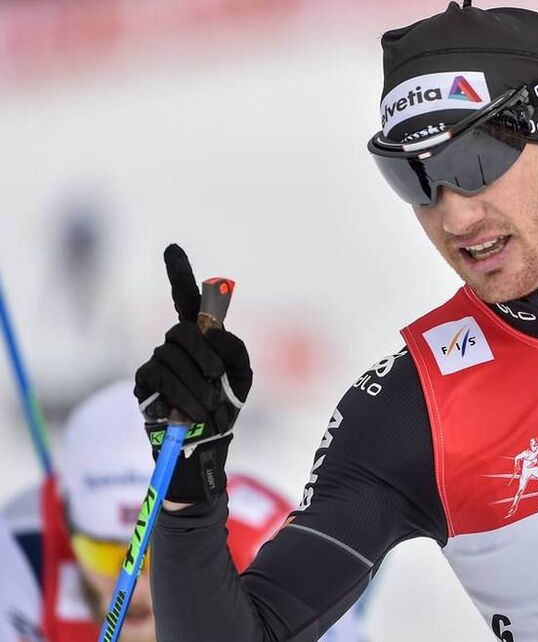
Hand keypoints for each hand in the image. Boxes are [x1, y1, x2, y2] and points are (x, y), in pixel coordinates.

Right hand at [134, 244, 251, 502]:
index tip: (172, 248)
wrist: (207, 441)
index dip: (180, 274)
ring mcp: (157, 360)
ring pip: (172, 355)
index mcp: (202, 338)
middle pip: (183, 331)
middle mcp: (176, 344)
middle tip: (217, 379)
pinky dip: (183, 394)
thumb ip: (233, 347)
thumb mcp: (242, 375)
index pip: (187, 300)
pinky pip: (161, 375)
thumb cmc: (226, 405)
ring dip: (197, 382)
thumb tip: (208, 328)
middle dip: (205, 355)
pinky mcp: (145, 381)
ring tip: (207, 405)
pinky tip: (191, 411)